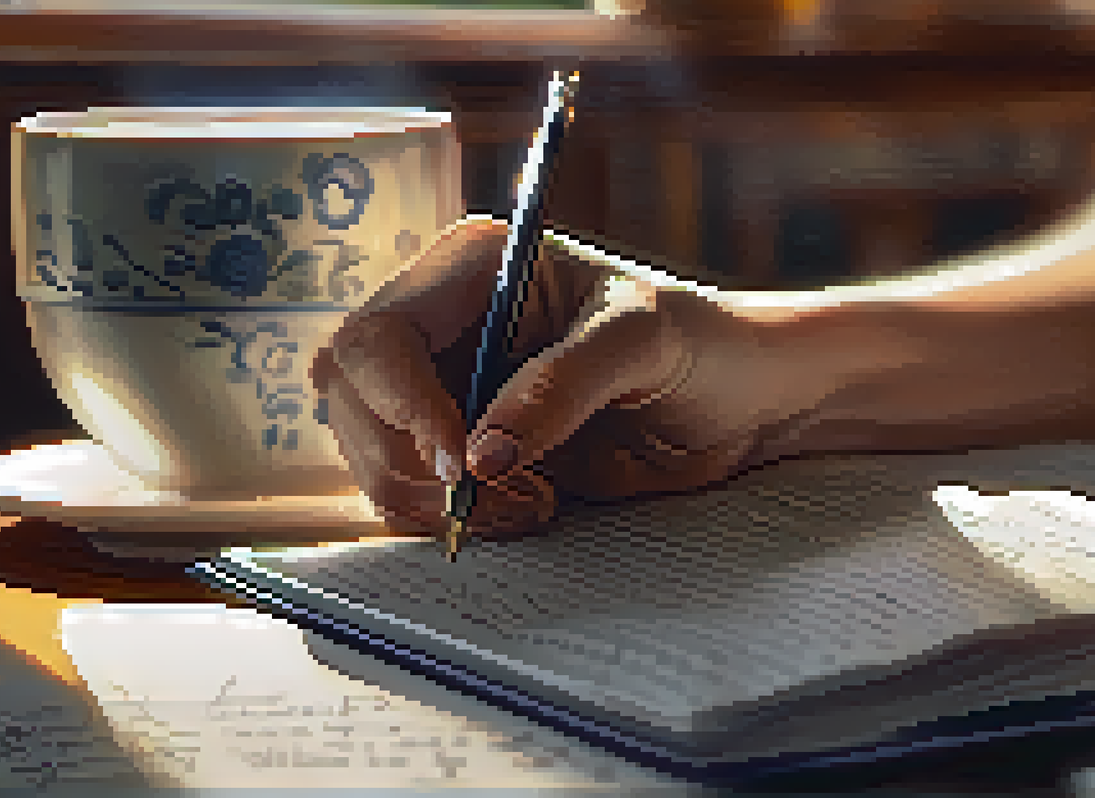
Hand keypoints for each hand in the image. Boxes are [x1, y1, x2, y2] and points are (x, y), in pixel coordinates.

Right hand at [311, 217, 813, 538]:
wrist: (742, 401)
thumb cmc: (704, 343)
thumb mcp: (643, 343)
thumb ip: (562, 388)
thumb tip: (480, 457)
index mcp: (473, 268)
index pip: (379, 335)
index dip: (399, 403)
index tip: (459, 461)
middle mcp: (444, 325)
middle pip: (352, 401)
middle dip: (409, 462)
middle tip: (491, 496)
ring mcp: (447, 389)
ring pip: (372, 454)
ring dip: (432, 500)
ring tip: (531, 505)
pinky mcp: (466, 449)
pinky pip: (413, 492)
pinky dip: (451, 519)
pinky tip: (526, 511)